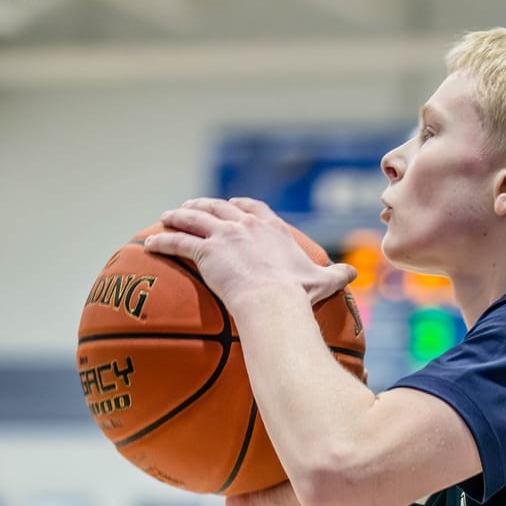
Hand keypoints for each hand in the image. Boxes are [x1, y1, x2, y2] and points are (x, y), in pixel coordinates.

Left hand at [144, 197, 356, 315]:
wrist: (275, 300)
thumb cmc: (300, 293)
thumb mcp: (324, 281)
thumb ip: (338, 274)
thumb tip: (355, 275)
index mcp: (270, 228)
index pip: (252, 208)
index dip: (239, 206)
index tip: (232, 206)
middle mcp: (245, 225)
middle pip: (217, 207)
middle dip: (202, 204)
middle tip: (190, 207)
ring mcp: (223, 236)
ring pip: (193, 218)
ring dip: (177, 215)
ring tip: (166, 217)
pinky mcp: (205, 251)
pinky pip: (177, 242)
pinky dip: (162, 241)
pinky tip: (149, 243)